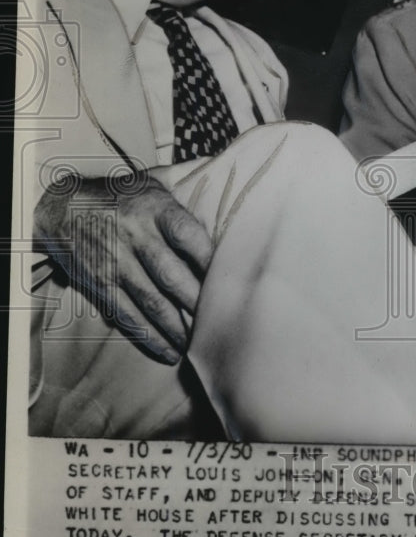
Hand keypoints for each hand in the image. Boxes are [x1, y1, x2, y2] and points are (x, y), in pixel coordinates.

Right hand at [34, 174, 213, 363]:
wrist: (62, 206)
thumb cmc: (123, 197)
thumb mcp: (154, 185)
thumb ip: (188, 199)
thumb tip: (230, 211)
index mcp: (155, 209)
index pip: (187, 235)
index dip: (210, 259)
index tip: (231, 280)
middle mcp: (136, 236)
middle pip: (172, 275)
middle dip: (198, 303)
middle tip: (223, 323)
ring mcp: (116, 262)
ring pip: (152, 301)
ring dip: (178, 328)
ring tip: (200, 346)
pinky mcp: (100, 284)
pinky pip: (127, 315)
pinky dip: (149, 336)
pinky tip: (169, 350)